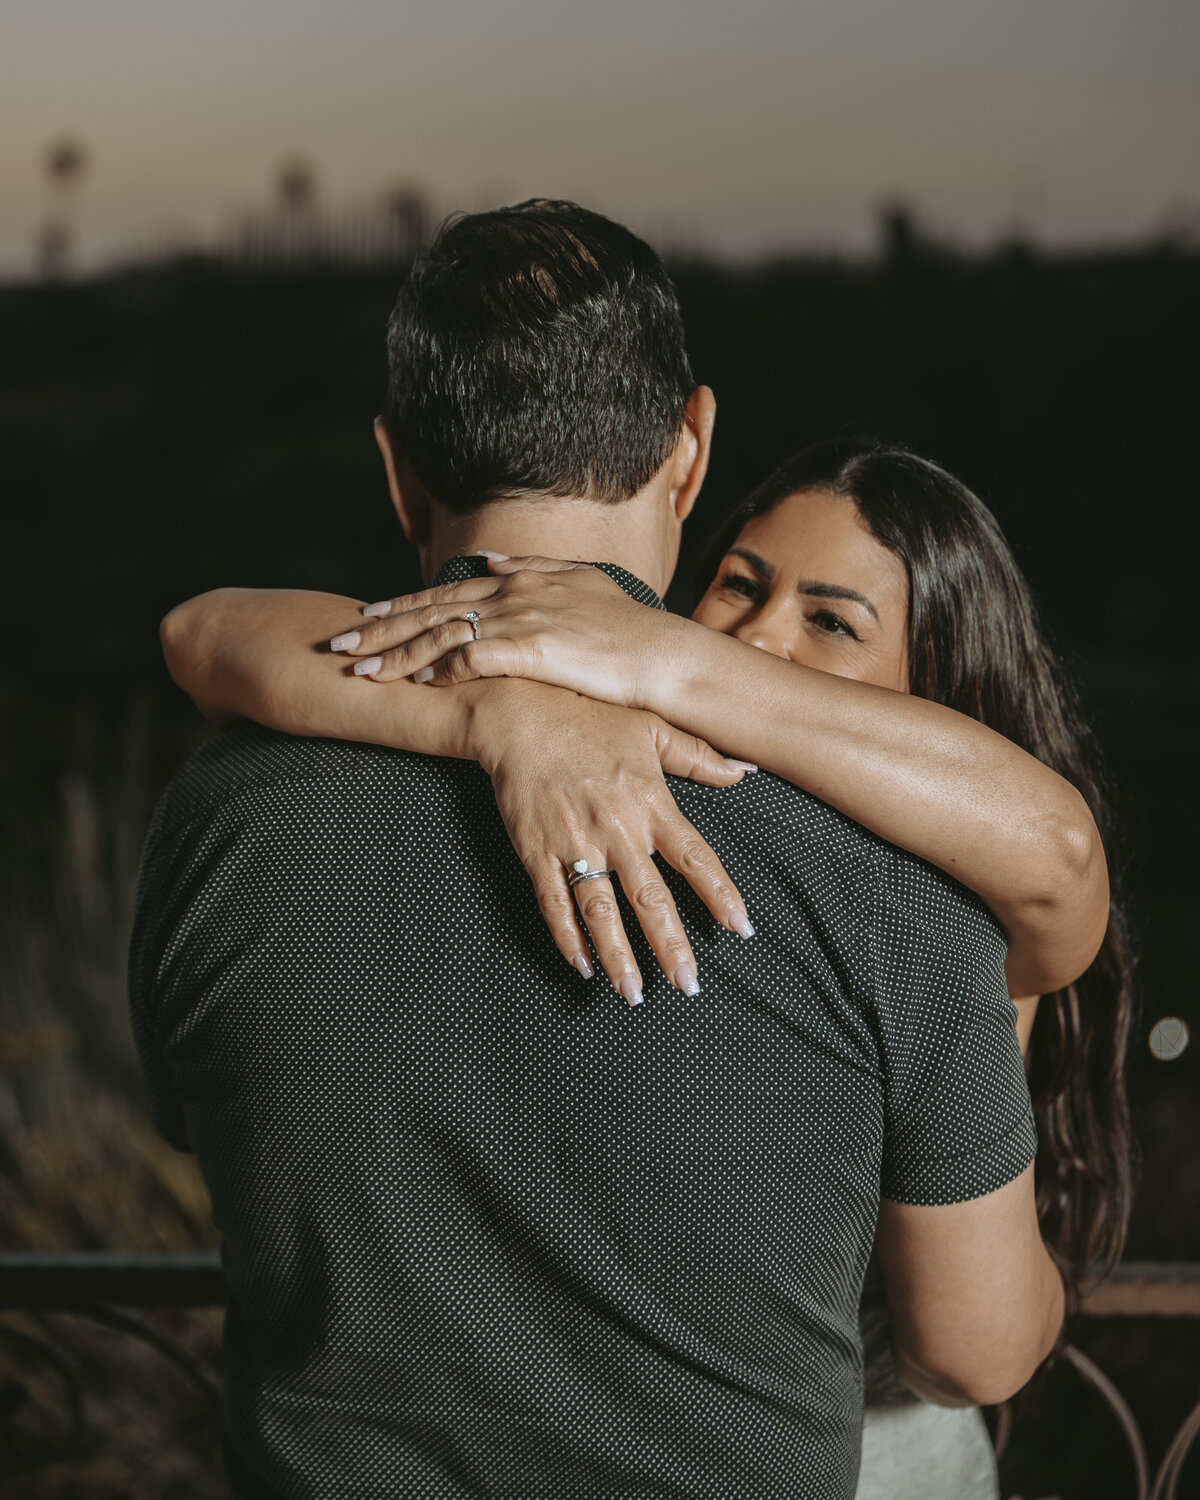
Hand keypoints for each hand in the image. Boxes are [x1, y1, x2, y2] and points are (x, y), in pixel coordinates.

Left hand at [328, 557, 688, 707]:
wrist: (661, 653)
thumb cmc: (628, 627)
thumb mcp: (580, 582)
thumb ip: (531, 567)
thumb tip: (491, 557)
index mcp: (520, 578)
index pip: (447, 591)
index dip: (404, 602)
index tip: (369, 611)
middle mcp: (513, 592)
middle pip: (431, 608)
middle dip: (381, 626)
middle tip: (339, 639)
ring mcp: (521, 619)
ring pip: (442, 633)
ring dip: (396, 652)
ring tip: (360, 668)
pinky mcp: (532, 649)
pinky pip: (472, 658)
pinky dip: (439, 668)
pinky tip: (414, 682)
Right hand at [467, 682, 756, 1005]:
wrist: (520, 713)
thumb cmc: (589, 717)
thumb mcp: (651, 727)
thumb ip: (699, 756)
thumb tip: (746, 769)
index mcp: (650, 803)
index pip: (696, 858)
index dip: (721, 895)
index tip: (741, 928)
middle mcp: (617, 830)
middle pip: (650, 898)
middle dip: (670, 945)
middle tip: (689, 985)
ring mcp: (575, 844)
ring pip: (601, 911)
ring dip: (619, 956)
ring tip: (634, 993)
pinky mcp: (537, 852)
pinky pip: (554, 904)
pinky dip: (568, 938)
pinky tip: (582, 965)